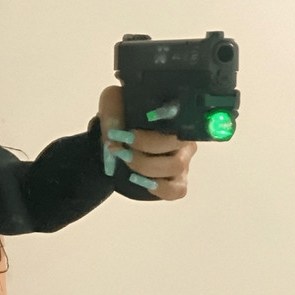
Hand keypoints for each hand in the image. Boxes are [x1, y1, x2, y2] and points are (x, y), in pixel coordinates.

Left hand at [97, 85, 196, 200]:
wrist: (112, 146)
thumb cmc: (119, 122)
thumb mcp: (112, 104)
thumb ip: (113, 106)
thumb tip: (117, 126)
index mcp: (173, 115)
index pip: (183, 113)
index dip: (164, 119)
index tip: (134, 128)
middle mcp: (182, 137)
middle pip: (176, 142)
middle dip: (145, 145)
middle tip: (121, 145)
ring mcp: (182, 161)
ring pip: (175, 166)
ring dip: (145, 165)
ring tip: (124, 160)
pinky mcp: (176, 183)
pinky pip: (176, 190)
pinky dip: (158, 187)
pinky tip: (140, 180)